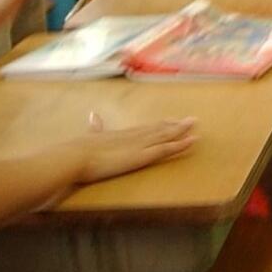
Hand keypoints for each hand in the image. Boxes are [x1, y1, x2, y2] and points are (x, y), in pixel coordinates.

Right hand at [64, 116, 198, 187]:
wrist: (76, 156)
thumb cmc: (79, 150)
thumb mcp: (90, 135)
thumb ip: (95, 127)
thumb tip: (93, 115)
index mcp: (122, 133)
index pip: (145, 128)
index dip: (159, 124)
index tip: (170, 120)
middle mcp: (134, 136)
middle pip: (159, 128)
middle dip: (175, 125)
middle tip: (190, 120)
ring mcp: (139, 145)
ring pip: (166, 136)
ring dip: (181, 130)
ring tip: (195, 125)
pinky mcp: (141, 156)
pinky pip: (166, 149)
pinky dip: (180, 144)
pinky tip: (192, 140)